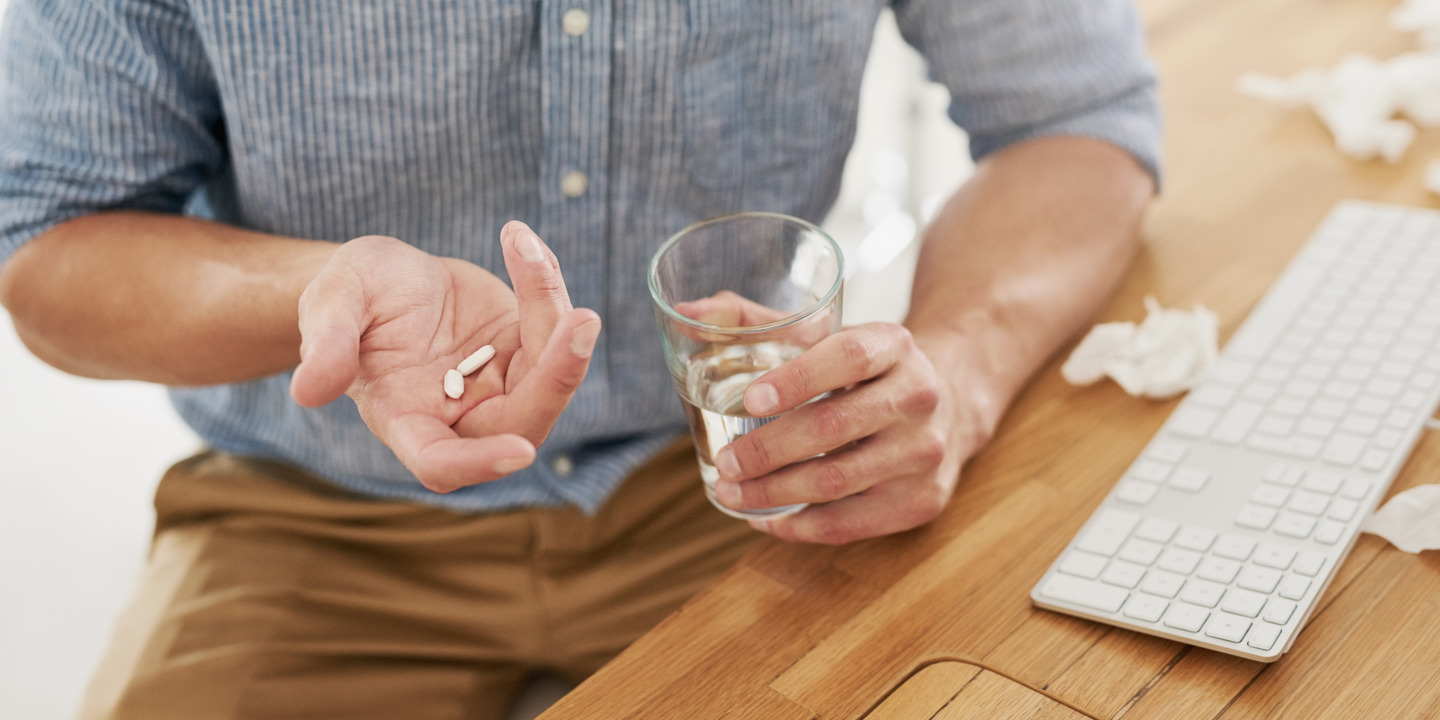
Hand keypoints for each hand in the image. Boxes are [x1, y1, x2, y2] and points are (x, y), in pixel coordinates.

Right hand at [289, 222, 599, 492]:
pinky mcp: (525, 353)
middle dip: (558, 376)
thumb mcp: (332, 301)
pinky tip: (520, 242)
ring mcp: (499, 387)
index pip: (440, 463)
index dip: (478, 465)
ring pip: (550, 373)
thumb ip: (327, 343)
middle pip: (521, 422)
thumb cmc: (349, 296)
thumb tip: (307, 391)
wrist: (384, 278)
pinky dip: (547, 284)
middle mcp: (459, 415)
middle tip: (581, 320)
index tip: (520, 453)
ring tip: (527, 252)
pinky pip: (554, 328)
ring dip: (556, 316)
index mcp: (404, 418)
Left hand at [711, 323, 987, 543]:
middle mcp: (918, 396)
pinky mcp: (922, 500)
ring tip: (731, 492)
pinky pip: (852, 523)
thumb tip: (690, 309)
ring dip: (773, 493)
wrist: (949, 403)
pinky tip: (767, 519)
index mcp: (894, 345)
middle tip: (726, 462)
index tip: (750, 401)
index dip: (797, 379)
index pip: (849, 357)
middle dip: (767, 450)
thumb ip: (760, 322)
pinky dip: (801, 526)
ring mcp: (925, 452)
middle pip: (834, 427)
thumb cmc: (866, 371)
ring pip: (837, 481)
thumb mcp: (828, 335)